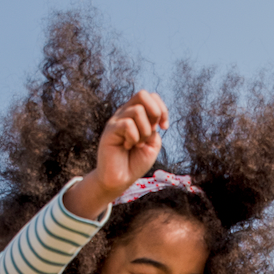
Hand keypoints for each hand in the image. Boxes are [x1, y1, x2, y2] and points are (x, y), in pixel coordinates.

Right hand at [63, 90, 168, 219]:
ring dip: (144, 131)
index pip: (151, 96)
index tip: (164, 127)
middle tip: (153, 131)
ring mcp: (116, 120)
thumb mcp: (152, 143)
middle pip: (142, 94)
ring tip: (137, 144)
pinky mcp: (110, 130)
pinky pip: (128, 124)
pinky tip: (127, 146)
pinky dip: (134, 137)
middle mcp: (125, 114)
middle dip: (154, 112)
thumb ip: (155, 127)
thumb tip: (153, 116)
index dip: (162, 109)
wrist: (120, 179)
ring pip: (137, 111)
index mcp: (136, 115)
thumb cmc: (135, 162)